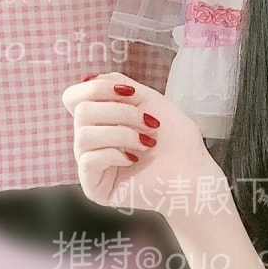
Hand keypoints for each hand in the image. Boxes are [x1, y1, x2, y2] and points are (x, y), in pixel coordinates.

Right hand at [62, 73, 228, 218]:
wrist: (194, 174)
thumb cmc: (178, 141)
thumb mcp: (148, 99)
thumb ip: (117, 85)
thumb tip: (91, 80)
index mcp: (100, 120)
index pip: (73, 97)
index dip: (97, 88)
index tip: (129, 92)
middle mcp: (91, 141)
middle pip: (81, 112)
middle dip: (120, 112)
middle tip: (149, 123)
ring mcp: (91, 165)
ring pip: (84, 135)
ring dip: (121, 133)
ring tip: (146, 142)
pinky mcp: (94, 187)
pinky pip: (88, 160)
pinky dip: (115, 155)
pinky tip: (133, 160)